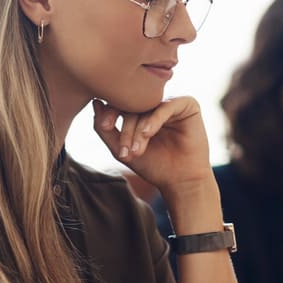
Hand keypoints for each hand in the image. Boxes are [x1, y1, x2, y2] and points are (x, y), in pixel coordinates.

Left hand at [91, 97, 210, 191]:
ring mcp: (172, 102)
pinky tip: (147, 134)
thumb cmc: (153, 165)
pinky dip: (154, 120)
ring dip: (139, 130)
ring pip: (149, 108)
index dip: (111, 112)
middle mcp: (156, 103)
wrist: (181, 181)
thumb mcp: (121, 149)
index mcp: (141, 109)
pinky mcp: (188, 105)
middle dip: (126, 129)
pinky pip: (166, 106)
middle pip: (134, 105)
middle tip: (124, 151)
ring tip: (136, 151)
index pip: (121, 102)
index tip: (105, 127)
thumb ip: (104, 129)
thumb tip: (95, 103)